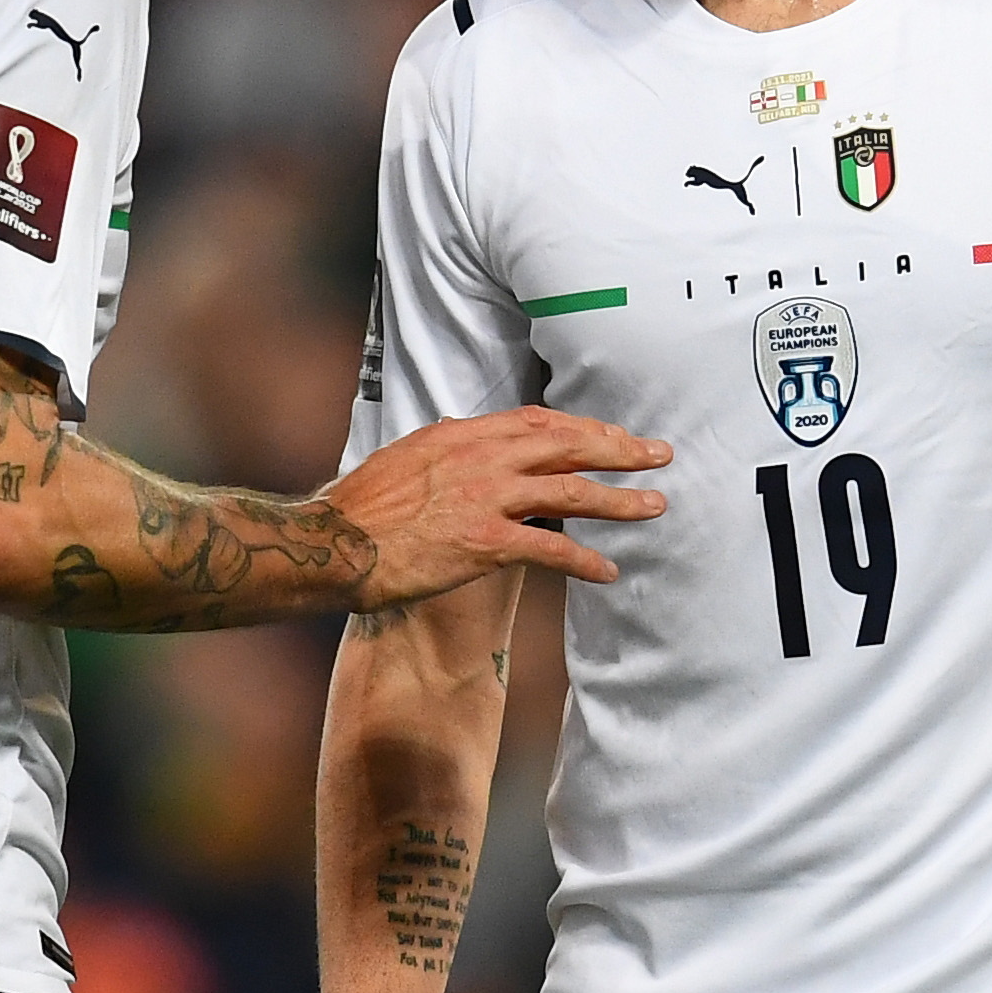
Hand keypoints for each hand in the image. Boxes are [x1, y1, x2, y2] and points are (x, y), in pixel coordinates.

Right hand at [328, 406, 669, 605]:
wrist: (334, 544)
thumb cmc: (359, 508)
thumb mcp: (403, 459)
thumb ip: (442, 449)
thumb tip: (459, 435)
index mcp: (461, 435)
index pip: (537, 421)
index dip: (582, 427)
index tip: (611, 434)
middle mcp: (481, 458)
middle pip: (567, 444)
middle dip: (619, 448)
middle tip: (657, 455)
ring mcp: (486, 499)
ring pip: (572, 490)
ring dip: (620, 499)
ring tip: (654, 507)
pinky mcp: (486, 543)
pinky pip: (551, 547)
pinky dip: (585, 559)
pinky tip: (609, 571)